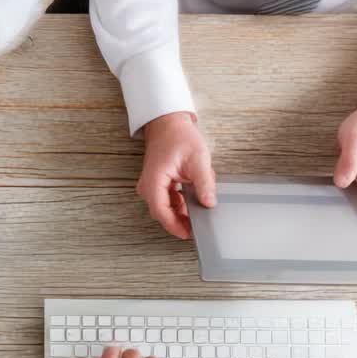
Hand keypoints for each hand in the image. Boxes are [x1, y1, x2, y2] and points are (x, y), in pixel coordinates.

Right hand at [137, 112, 215, 239]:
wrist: (168, 123)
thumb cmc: (178, 137)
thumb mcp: (197, 160)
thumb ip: (204, 184)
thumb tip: (209, 203)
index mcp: (154, 181)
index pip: (162, 213)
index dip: (176, 226)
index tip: (190, 234)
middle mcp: (148, 186)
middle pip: (163, 213)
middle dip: (181, 220)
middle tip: (200, 223)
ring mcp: (151, 186)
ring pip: (166, 208)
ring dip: (183, 210)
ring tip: (200, 203)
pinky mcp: (157, 184)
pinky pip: (168, 200)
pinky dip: (181, 202)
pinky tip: (193, 195)